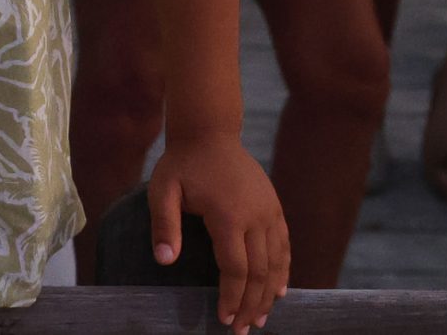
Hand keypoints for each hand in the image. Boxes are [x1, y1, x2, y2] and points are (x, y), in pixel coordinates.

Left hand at [151, 130, 287, 332]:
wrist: (209, 132)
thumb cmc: (181, 164)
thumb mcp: (162, 189)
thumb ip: (163, 225)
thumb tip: (163, 261)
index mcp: (229, 215)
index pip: (236, 269)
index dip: (232, 297)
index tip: (225, 320)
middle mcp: (256, 217)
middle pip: (260, 272)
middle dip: (252, 305)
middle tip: (244, 330)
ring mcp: (269, 211)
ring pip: (277, 262)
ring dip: (270, 294)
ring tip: (262, 319)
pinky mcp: (274, 207)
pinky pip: (284, 245)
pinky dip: (284, 270)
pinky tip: (279, 290)